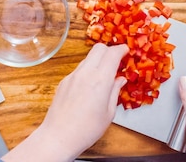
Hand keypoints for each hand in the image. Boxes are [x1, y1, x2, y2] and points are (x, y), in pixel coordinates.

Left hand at [2, 43, 127, 161]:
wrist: (59, 136)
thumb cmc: (86, 130)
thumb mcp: (109, 113)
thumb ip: (115, 92)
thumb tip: (120, 79)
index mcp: (99, 81)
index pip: (112, 54)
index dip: (121, 49)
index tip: (126, 51)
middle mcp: (85, 74)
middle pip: (99, 48)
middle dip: (110, 50)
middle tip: (117, 60)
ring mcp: (72, 76)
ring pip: (88, 57)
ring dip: (98, 60)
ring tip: (105, 75)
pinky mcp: (64, 81)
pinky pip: (79, 69)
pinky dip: (88, 70)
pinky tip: (91, 85)